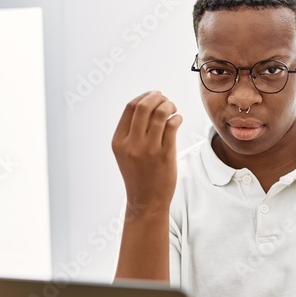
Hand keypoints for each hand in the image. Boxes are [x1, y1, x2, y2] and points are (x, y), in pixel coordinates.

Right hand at [111, 91, 182, 214]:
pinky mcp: (165, 154)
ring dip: (169, 106)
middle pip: (144, 106)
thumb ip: (132, 131)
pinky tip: (177, 120)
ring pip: (160, 113)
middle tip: (165, 99)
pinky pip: (172, 126)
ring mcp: (148, 149)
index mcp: (119, 141)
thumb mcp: (126, 153)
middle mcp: (131, 144)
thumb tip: (148, 103)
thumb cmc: (138, 175)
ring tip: (173, 109)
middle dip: (157, 97)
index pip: (130, 107)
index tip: (154, 95)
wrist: (146, 201)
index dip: (144, 96)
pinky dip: (177, 118)